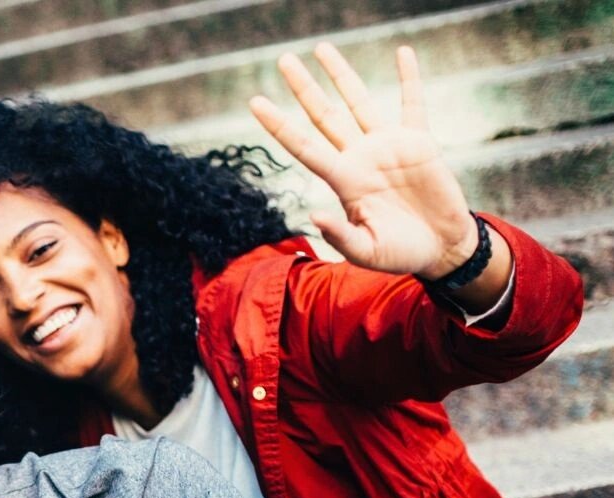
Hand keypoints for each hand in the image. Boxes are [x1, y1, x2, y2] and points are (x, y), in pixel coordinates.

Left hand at [250, 44, 479, 279]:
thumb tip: (313, 215)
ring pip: (358, 101)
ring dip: (341, 74)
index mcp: (343, 181)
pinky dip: (409, 78)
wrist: (440, 248)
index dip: (279, 124)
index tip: (254, 102)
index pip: (303, 146)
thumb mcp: (366, 252)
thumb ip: (340, 236)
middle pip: (324, 115)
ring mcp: (387, 146)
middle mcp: (359, 157)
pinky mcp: (418, 142)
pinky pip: (412, 103)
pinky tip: (402, 53)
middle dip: (303, 88)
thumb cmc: (400, 254)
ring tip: (322, 48)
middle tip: (283, 59)